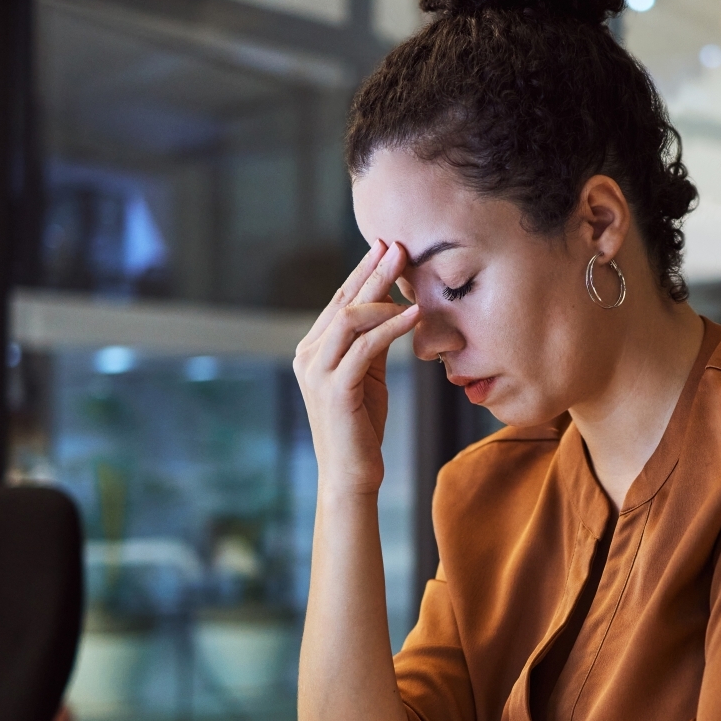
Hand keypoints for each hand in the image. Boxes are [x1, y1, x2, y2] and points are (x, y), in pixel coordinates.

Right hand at [293, 242, 419, 496]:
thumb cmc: (361, 428)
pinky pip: (366, 347)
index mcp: (312, 352)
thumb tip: (390, 308)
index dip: (362, 273)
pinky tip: (413, 315)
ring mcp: (317, 372)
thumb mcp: (367, 377)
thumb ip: (371, 345)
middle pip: (343, 302)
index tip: (385, 249)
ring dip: (382, 294)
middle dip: (372, 271)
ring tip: (408, 275)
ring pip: (350, 318)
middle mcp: (307, 357)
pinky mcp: (335, 388)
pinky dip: (391, 327)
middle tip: (397, 246)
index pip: (338, 302)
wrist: (351, 475)